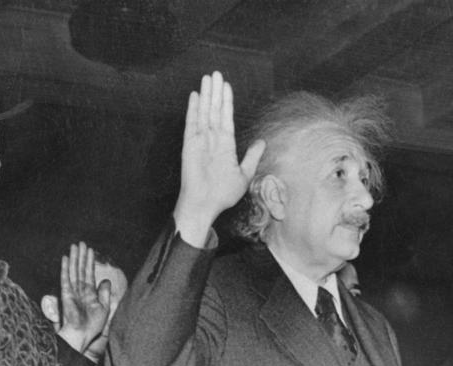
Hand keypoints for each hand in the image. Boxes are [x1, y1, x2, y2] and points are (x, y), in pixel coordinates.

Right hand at [57, 242, 111, 359]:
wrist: (82, 334)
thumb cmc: (93, 326)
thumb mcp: (104, 308)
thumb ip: (105, 294)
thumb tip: (106, 280)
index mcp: (89, 293)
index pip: (89, 273)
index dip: (89, 262)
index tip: (90, 250)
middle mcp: (80, 290)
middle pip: (80, 269)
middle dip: (81, 256)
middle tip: (81, 243)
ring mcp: (72, 291)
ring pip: (73, 270)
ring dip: (74, 258)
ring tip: (75, 245)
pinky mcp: (66, 294)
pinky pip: (65, 278)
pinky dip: (65, 268)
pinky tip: (65, 258)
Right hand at [173, 71, 265, 246]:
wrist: (206, 204)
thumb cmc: (223, 194)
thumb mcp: (244, 174)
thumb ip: (251, 157)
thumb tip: (262, 142)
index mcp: (225, 145)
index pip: (226, 117)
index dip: (226, 101)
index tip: (226, 85)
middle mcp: (212, 139)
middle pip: (214, 110)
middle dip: (216, 91)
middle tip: (216, 72)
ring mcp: (200, 140)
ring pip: (204, 112)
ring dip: (206, 95)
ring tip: (208, 77)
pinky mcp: (190, 144)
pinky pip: (192, 123)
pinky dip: (193, 109)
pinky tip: (195, 95)